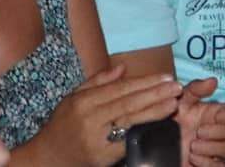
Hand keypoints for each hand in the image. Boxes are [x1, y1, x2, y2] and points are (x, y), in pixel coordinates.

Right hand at [36, 66, 184, 166]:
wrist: (47, 159)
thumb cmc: (62, 125)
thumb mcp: (73, 98)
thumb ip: (98, 82)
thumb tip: (123, 67)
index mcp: (83, 101)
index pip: (120, 89)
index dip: (144, 82)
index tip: (165, 76)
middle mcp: (90, 119)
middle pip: (128, 103)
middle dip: (155, 94)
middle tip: (176, 87)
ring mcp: (97, 140)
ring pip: (130, 122)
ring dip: (155, 112)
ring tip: (173, 103)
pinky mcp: (102, 158)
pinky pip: (127, 142)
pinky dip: (144, 132)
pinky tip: (159, 125)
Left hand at [175, 78, 224, 166]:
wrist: (156, 142)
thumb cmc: (170, 119)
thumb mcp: (179, 100)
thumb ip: (195, 89)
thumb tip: (213, 80)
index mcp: (217, 114)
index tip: (218, 115)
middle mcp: (221, 132)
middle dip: (221, 131)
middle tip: (199, 131)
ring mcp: (218, 150)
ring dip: (213, 148)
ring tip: (193, 145)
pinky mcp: (211, 165)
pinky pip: (221, 166)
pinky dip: (207, 162)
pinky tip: (192, 157)